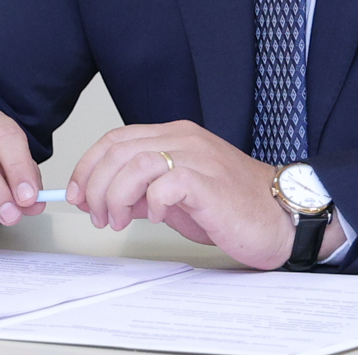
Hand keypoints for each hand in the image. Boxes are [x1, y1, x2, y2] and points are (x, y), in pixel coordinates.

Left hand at [65, 120, 345, 269]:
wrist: (281, 217)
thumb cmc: (234, 207)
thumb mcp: (177, 198)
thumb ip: (142, 192)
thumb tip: (105, 200)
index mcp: (175, 136)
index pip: (116, 139)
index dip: (88, 166)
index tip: (76, 194)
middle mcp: (184, 140)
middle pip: (118, 150)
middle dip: (95, 186)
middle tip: (96, 215)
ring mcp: (197, 157)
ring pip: (134, 164)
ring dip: (115, 197)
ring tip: (118, 221)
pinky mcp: (208, 181)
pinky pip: (165, 184)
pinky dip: (150, 203)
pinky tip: (155, 217)